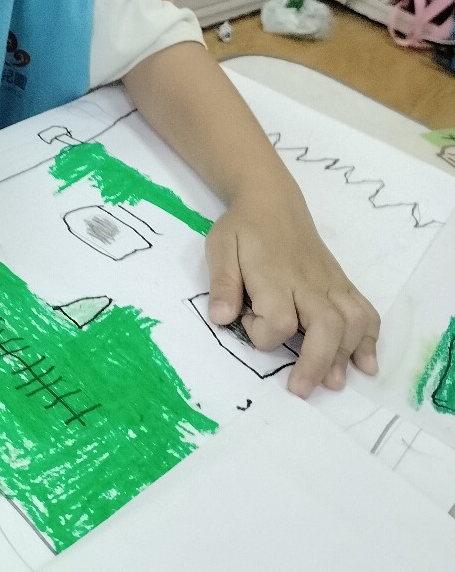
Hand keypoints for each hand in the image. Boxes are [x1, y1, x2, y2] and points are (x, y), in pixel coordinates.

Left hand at [205, 182, 379, 398]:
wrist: (272, 201)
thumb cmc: (243, 228)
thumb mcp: (220, 247)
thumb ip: (222, 282)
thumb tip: (221, 317)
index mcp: (275, 275)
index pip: (279, 320)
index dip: (262, 332)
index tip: (246, 321)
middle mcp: (308, 282)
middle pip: (327, 326)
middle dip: (317, 362)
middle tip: (301, 390)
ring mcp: (330, 283)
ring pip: (352, 321)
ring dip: (347, 354)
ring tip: (335, 382)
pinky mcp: (342, 283)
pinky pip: (364, 310)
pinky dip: (370, 337)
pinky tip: (365, 363)